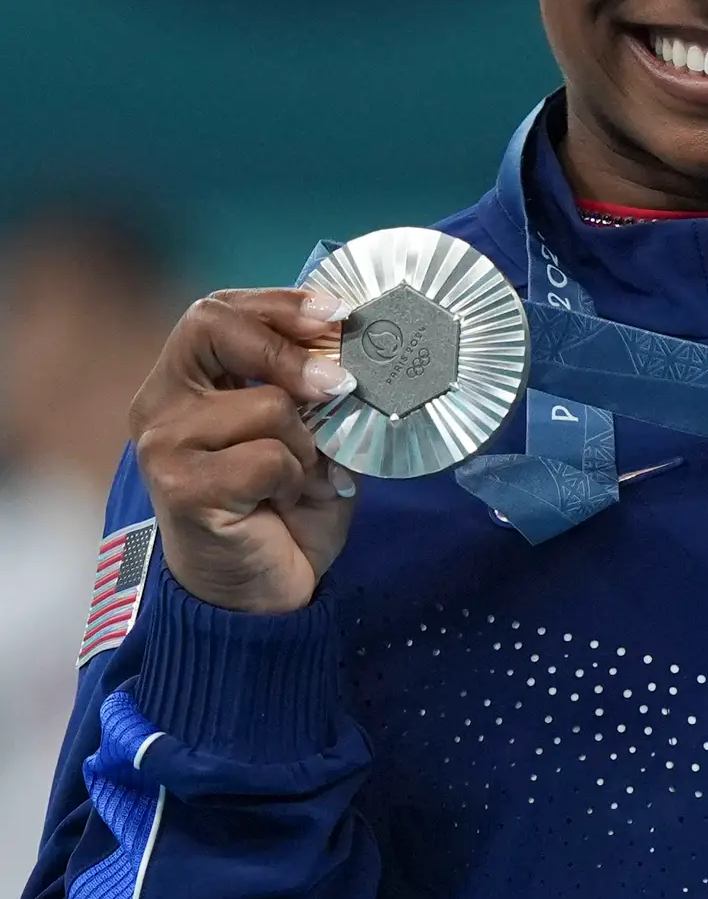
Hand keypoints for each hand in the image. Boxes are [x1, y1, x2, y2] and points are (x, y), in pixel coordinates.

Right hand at [130, 289, 358, 613]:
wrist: (263, 593)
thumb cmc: (284, 508)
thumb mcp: (308, 435)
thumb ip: (315, 391)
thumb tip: (356, 348)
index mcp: (186, 382)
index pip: (216, 312)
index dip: (278, 304)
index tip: (338, 313)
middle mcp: (160, 405)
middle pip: (215, 328)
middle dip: (291, 352)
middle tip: (340, 383)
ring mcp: (163, 445)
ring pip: (266, 405)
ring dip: (307, 445)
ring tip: (299, 479)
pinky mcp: (180, 487)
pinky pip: (269, 458)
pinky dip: (296, 480)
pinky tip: (283, 503)